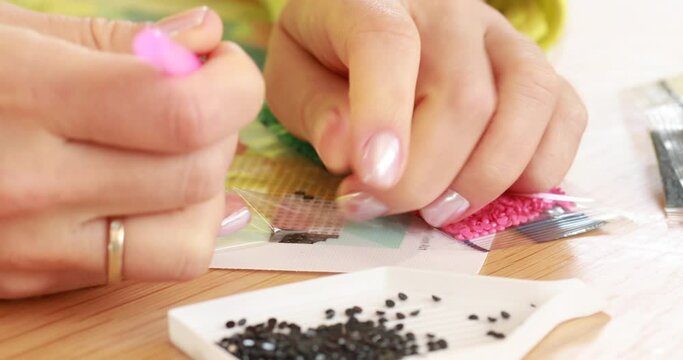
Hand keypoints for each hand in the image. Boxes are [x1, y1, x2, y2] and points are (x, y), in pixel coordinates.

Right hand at [0, 4, 263, 298]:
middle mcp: (29, 185)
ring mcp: (30, 246)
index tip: (226, 66)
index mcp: (25, 97)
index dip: (234, 86)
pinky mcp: (34, 277)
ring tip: (176, 148)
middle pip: (197, 173)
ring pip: (189, 237)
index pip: (185, 111)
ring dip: (207, 187)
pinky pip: (146, 267)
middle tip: (199, 96)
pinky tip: (156, 190)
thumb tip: (204, 40)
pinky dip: (178, 227)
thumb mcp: (9, 29)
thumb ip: (117, 38)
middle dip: (224, 127)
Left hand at [265, 0, 586, 225]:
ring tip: (440, 212)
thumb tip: (347, 155)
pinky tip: (500, 189)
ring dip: (486, 177)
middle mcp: (452, 12)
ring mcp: (504, 38)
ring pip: (528, 103)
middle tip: (382, 207)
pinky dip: (542, 165)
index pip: (386, 45)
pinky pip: (567, 113)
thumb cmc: (332, 52)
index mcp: (377, 1)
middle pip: (464, 97)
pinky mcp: (536, 68)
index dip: (382, 115)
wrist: (381, 16)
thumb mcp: (295, 73)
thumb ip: (315, 108)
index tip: (372, 179)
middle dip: (425, 176)